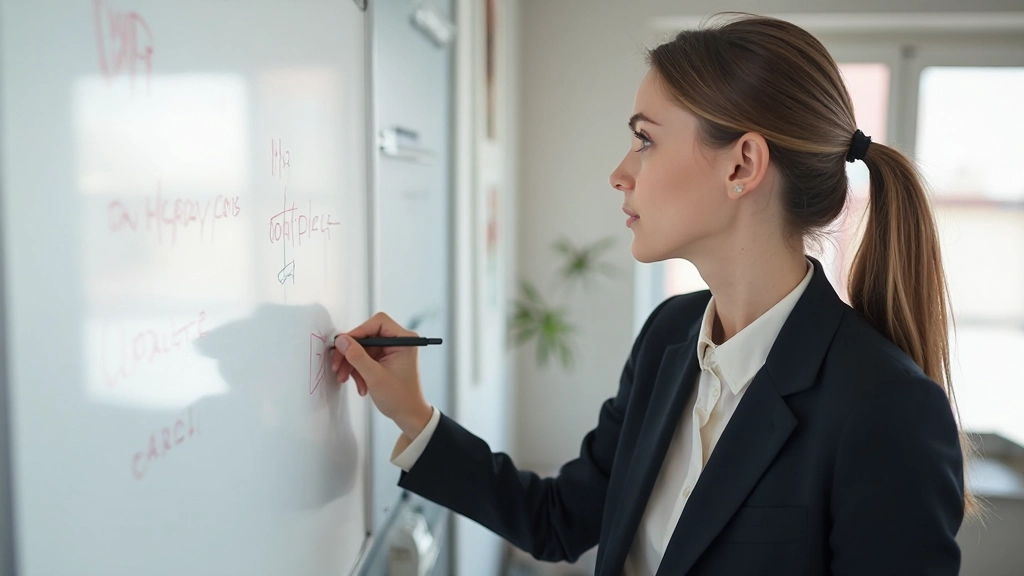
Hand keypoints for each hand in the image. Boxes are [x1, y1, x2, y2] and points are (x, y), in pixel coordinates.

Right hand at [331, 312, 432, 438]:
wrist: (409, 416)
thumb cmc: (400, 398)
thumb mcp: (375, 377)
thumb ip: (357, 356)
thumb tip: (342, 340)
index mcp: (405, 340)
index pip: (378, 323)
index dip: (359, 332)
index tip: (344, 345)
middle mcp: (399, 342)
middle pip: (367, 336)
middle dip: (351, 353)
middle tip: (338, 366)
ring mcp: (392, 351)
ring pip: (363, 349)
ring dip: (353, 365)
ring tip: (346, 380)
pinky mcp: (386, 359)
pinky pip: (366, 358)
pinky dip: (359, 371)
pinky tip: (360, 385)